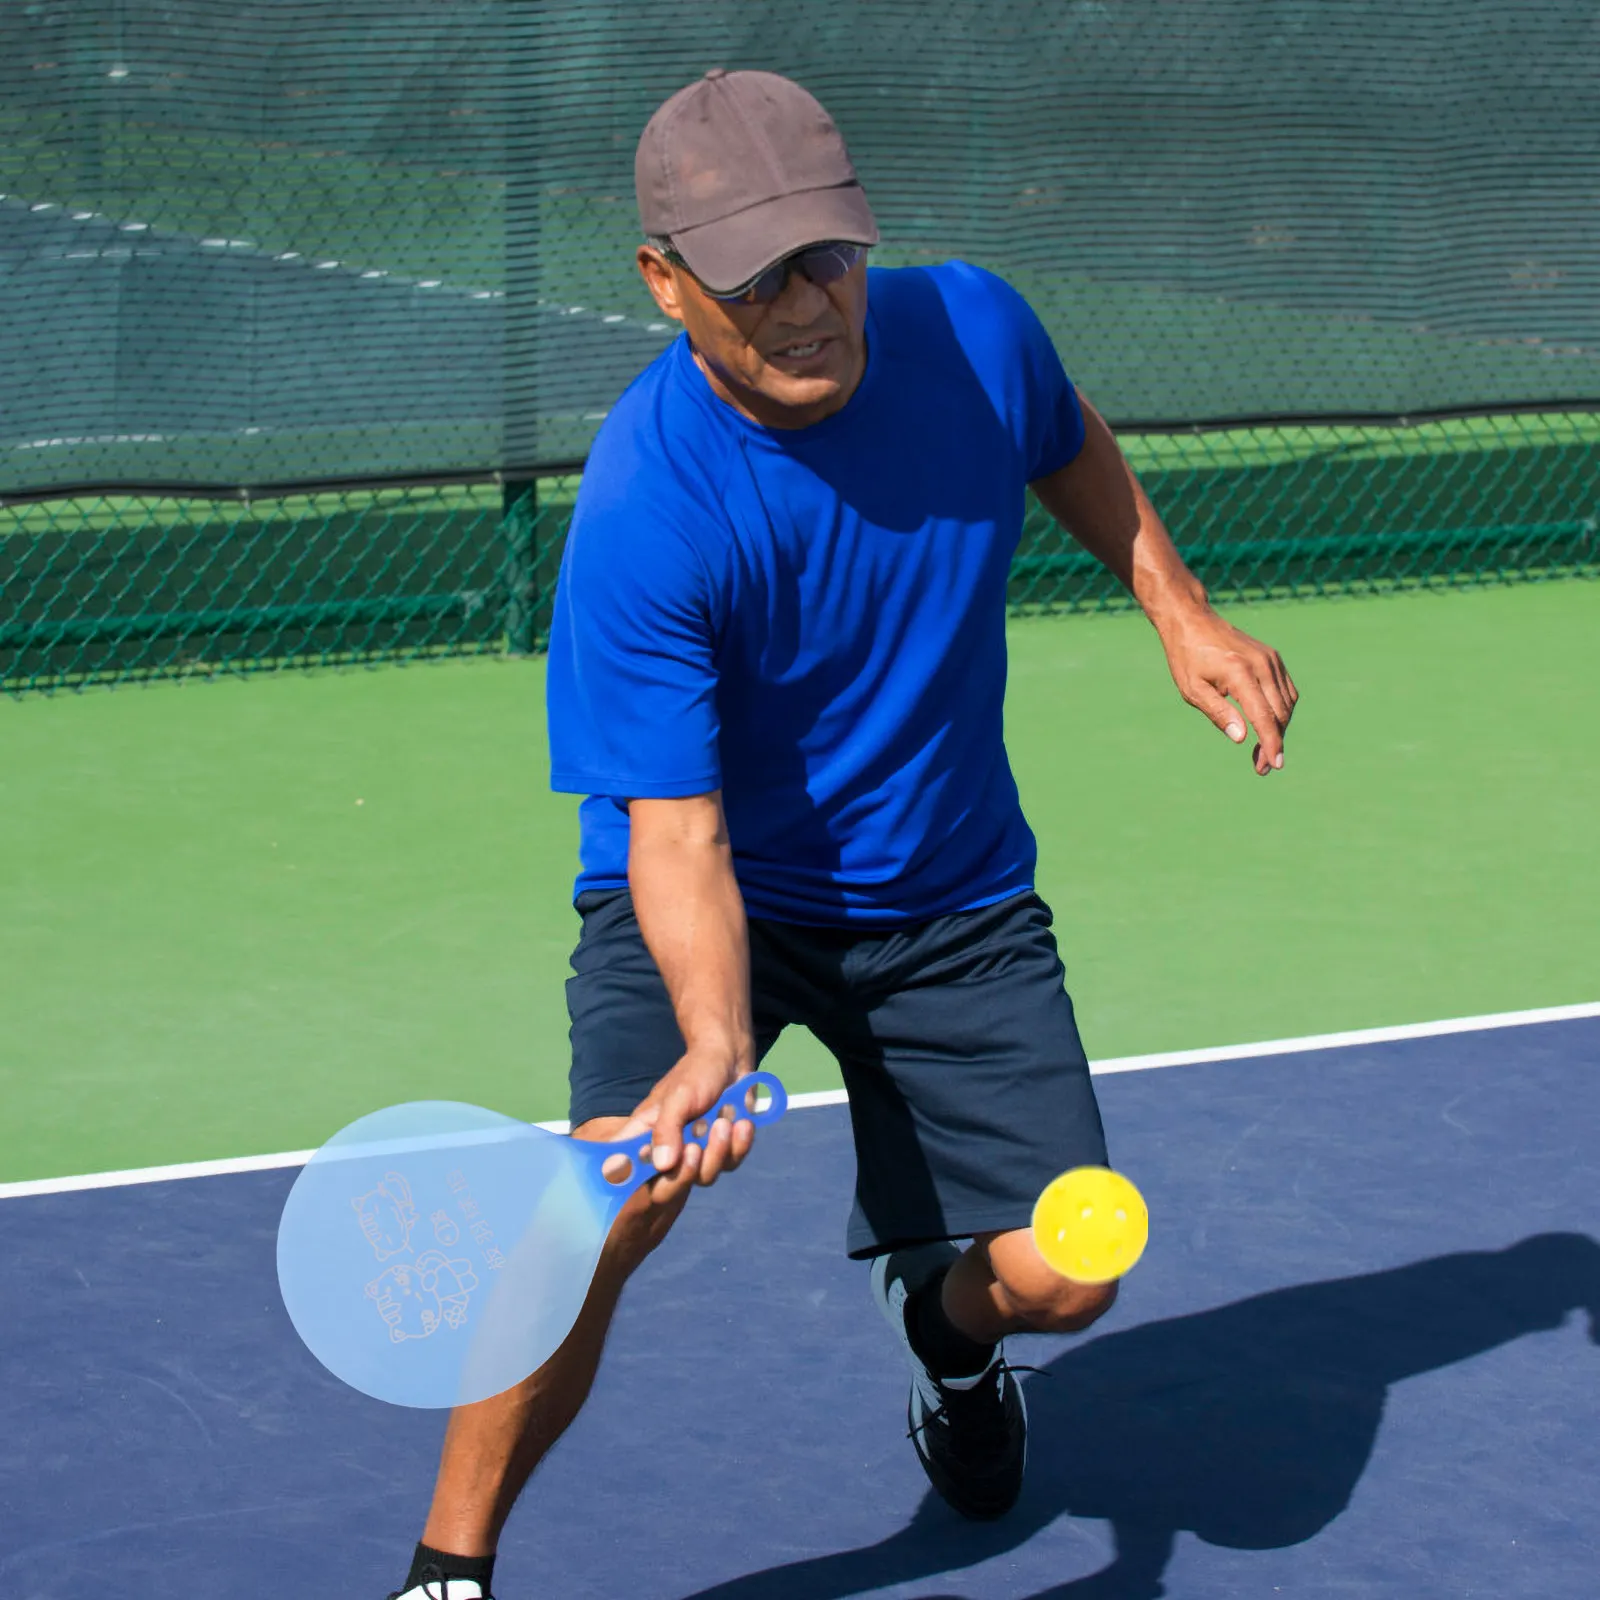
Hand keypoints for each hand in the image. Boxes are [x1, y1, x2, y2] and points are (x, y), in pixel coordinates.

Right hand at [618, 1041, 757, 1187]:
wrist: (733, 1060)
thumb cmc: (697, 1072)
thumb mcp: (678, 1096)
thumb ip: (667, 1129)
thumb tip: (662, 1165)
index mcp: (645, 1135)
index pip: (624, 1165)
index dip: (625, 1180)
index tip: (640, 1180)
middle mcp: (668, 1151)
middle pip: (667, 1187)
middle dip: (685, 1171)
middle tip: (695, 1148)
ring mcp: (697, 1154)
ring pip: (703, 1177)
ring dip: (716, 1151)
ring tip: (724, 1123)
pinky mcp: (723, 1151)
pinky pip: (729, 1163)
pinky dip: (738, 1145)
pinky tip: (742, 1125)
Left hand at [1159, 605, 1298, 774]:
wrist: (1193, 621)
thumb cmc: (1187, 658)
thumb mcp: (1193, 689)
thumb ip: (1218, 713)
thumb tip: (1242, 738)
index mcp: (1240, 673)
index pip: (1264, 715)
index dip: (1271, 743)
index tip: (1274, 765)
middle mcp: (1262, 665)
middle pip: (1280, 713)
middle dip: (1274, 742)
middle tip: (1262, 766)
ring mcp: (1271, 660)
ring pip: (1287, 704)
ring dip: (1279, 729)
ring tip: (1263, 750)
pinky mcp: (1273, 658)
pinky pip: (1286, 691)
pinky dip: (1282, 711)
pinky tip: (1268, 726)